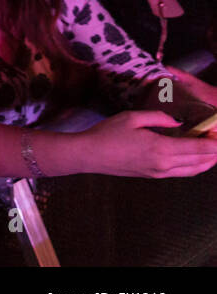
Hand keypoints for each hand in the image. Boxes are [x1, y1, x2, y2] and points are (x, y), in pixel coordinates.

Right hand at [78, 110, 216, 176]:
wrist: (89, 155)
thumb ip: (159, 118)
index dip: (214, 141)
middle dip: (215, 151)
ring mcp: (160, 172)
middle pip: (201, 161)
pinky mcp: (153, 175)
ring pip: (194, 170)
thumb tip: (177, 122)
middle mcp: (165, 164)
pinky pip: (183, 173)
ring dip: (208, 161)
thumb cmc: (107, 133)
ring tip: (214, 150)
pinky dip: (196, 166)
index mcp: (161, 148)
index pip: (198, 147)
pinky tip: (196, 158)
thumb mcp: (132, 117)